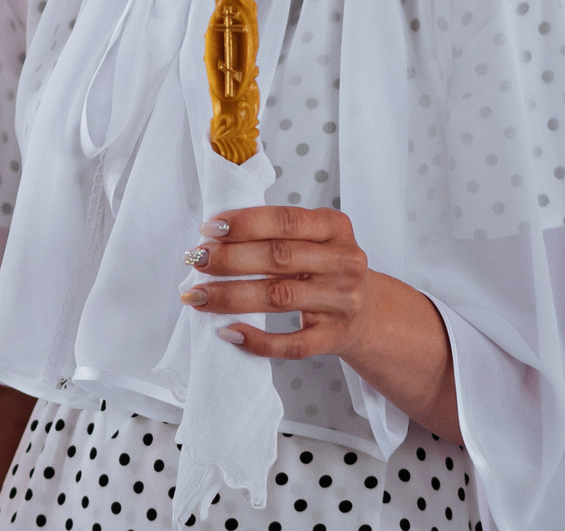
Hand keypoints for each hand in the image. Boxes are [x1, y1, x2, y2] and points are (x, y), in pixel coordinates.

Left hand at [182, 205, 389, 362]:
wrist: (369, 312)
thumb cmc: (325, 267)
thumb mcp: (313, 237)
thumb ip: (275, 231)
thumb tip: (212, 237)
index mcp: (335, 227)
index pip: (285, 220)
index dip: (243, 224)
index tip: (208, 229)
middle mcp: (344, 262)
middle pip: (278, 258)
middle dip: (230, 259)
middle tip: (196, 260)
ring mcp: (342, 302)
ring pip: (279, 297)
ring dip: (231, 296)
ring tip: (198, 295)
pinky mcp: (335, 337)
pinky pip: (292, 344)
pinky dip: (257, 340)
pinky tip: (228, 331)